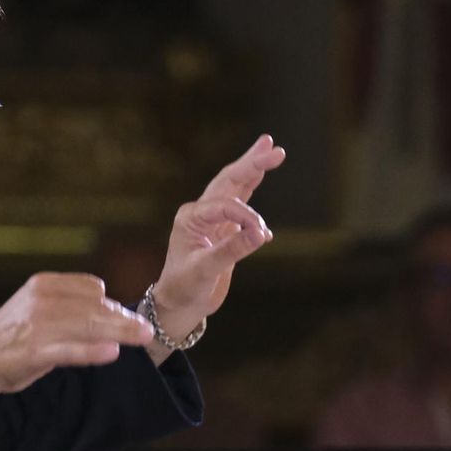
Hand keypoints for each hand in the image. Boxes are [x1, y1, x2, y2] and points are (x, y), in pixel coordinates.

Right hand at [0, 273, 153, 399]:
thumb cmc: (11, 336)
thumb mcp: (37, 308)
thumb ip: (69, 306)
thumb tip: (110, 310)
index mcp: (44, 284)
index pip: (91, 288)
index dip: (112, 304)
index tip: (126, 318)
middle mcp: (42, 299)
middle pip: (95, 307)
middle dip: (124, 320)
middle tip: (146, 330)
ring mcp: (38, 325)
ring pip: (89, 326)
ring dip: (120, 332)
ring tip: (142, 338)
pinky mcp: (35, 351)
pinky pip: (71, 349)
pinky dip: (93, 351)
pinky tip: (112, 352)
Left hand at [147, 135, 286, 353]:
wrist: (178, 304)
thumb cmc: (184, 288)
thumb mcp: (206, 270)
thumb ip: (233, 250)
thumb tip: (262, 234)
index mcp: (191, 217)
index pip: (225, 205)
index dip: (246, 217)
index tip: (261, 235)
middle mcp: (200, 213)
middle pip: (229, 180)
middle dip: (251, 163)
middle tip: (272, 146)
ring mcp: (211, 219)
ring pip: (235, 187)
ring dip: (252, 168)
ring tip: (270, 149)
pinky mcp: (223, 229)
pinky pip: (240, 205)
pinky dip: (253, 191)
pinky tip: (263, 179)